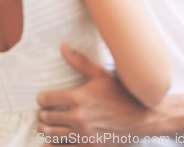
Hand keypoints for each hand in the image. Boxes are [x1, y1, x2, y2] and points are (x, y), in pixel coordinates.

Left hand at [37, 44, 154, 141]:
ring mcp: (83, 135)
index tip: (42, 99)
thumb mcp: (100, 74)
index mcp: (79, 97)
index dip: (41, 99)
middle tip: (42, 113)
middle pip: (46, 118)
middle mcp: (78, 117)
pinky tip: (50, 143)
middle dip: (42, 115)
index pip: (47, 99)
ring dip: (45, 130)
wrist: (141, 117)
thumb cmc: (121, 93)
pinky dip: (53, 146)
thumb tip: (63, 46)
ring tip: (46, 126)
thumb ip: (79, 62)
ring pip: (51, 135)